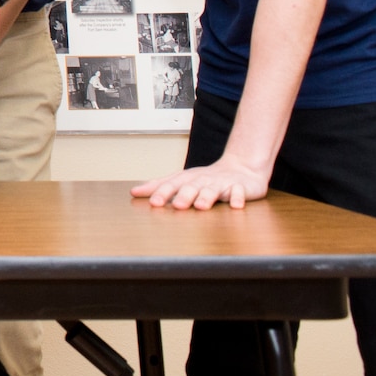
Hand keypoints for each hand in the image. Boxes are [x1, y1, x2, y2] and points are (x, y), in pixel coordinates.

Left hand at [133, 155, 271, 209]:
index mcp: (187, 179)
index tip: (153, 203)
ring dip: (206, 197)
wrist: (241, 168)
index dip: (163, 193)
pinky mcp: (239, 188)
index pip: (172, 185)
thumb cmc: (206, 179)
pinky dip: (237, 198)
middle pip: (192, 187)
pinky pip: (238, 192)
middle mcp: (202, 180)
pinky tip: (235, 205)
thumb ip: (159, 187)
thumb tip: (133, 192)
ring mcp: (221, 183)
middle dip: (184, 196)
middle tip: (177, 206)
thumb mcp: (182, 181)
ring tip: (201, 206)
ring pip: (213, 190)